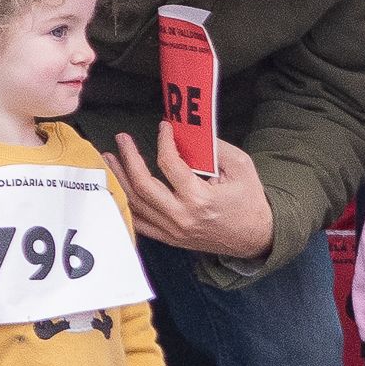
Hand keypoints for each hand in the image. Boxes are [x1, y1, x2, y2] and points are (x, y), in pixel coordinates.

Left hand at [112, 125, 274, 260]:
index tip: (163, 127)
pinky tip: (117, 188)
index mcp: (199, 198)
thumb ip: (215, 148)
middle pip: (142, 185)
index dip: (163, 141)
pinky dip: (125, 205)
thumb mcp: (241, 167)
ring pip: (135, 204)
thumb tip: (188, 134)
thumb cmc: (249, 200)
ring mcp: (173, 230)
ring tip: (109, 159)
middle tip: (122, 139)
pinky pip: (139, 222)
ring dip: (119, 179)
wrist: (255, 236)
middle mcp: (181, 216)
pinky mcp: (170, 238)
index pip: (170, 164)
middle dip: (129, 158)